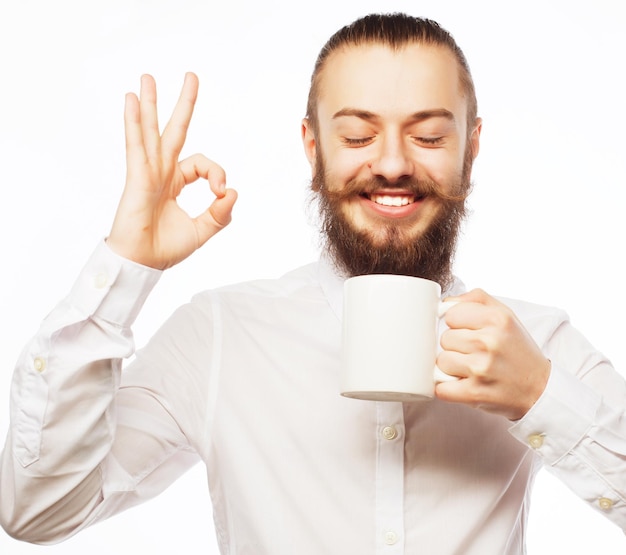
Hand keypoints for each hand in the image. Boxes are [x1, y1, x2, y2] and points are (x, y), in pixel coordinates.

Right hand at [107, 73, 236, 268]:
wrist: (142, 264)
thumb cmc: (165, 249)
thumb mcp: (202, 231)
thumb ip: (220, 214)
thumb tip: (233, 192)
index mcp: (175, 183)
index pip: (202, 164)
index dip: (216, 173)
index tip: (221, 192)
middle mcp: (161, 172)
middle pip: (174, 131)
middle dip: (183, 104)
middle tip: (191, 76)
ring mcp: (147, 172)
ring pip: (151, 131)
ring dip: (151, 103)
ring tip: (147, 77)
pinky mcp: (137, 178)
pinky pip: (137, 145)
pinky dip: (135, 122)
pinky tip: (133, 100)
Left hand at [435, 289, 550, 420]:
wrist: (539, 389)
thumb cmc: (517, 351)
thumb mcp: (506, 315)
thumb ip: (476, 299)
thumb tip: (446, 301)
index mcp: (497, 319)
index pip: (451, 315)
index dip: (457, 325)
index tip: (470, 332)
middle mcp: (489, 342)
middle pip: (445, 338)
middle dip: (456, 346)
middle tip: (475, 353)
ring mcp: (481, 368)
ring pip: (441, 361)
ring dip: (452, 367)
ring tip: (471, 369)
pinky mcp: (474, 392)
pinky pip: (441, 387)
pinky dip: (447, 388)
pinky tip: (462, 385)